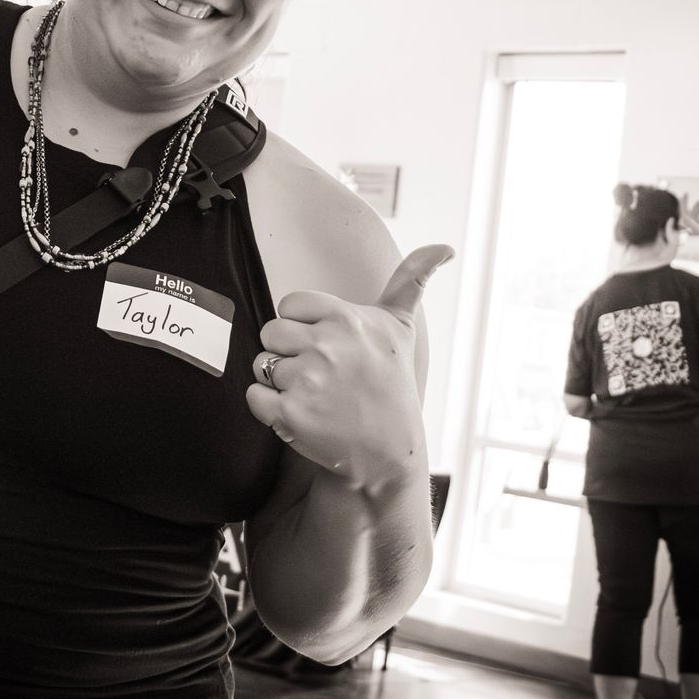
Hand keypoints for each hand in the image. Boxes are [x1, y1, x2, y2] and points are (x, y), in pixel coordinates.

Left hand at [245, 245, 452, 490]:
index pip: (289, 305)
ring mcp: (307, 381)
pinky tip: (299, 412)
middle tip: (319, 374)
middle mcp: (327, 347)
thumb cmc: (391, 384)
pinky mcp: (290, 415)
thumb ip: (412, 280)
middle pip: (271, 332)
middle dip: (288, 352)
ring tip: (315, 395)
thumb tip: (445, 246)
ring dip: (280, 381)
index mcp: (346, 319)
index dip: (302, 327)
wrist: (389, 452)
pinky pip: (253, 395)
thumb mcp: (400, 327)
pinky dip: (268, 406)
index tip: (327, 346)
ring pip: (261, 364)